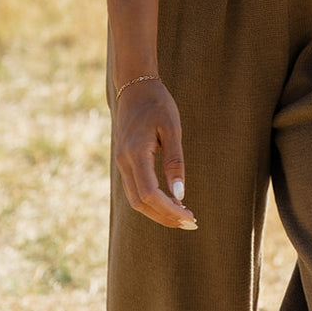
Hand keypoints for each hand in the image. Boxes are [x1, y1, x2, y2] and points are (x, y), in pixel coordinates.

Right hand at [113, 81, 197, 228]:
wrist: (135, 88)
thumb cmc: (158, 104)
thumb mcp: (172, 129)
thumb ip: (175, 162)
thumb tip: (180, 194)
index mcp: (135, 153)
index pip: (150, 194)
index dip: (169, 210)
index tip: (190, 216)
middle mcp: (123, 161)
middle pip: (141, 203)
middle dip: (165, 217)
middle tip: (191, 222)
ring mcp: (120, 162)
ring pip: (136, 199)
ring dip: (158, 212)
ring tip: (182, 216)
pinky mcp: (123, 161)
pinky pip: (135, 189)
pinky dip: (151, 201)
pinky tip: (170, 202)